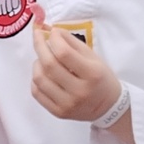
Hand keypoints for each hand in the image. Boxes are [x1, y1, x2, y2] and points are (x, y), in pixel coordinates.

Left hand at [30, 5, 121, 121]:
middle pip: (49, 65)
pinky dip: (35, 79)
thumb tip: (52, 31)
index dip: (54, 39)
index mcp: (92, 74)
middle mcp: (79, 91)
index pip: (64, 53)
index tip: (52, 32)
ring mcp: (67, 104)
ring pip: (39, 79)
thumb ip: (72, 42)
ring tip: (42, 58)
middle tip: (38, 35)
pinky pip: (37, 93)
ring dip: (37, 63)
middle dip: (39, 46)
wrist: (108, 106)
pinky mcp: (58, 112)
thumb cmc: (101, 78)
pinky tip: (43, 73)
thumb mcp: (93, 57)